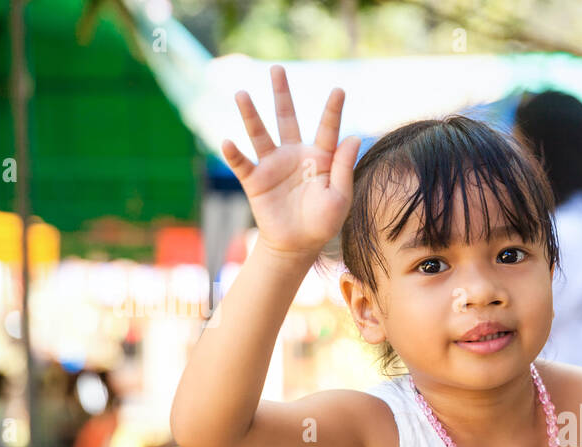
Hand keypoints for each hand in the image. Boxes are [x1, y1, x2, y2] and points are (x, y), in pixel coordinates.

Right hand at [221, 65, 361, 258]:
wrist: (297, 245)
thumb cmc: (322, 222)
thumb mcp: (340, 197)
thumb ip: (344, 167)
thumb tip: (353, 137)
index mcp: (320, 158)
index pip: (327, 129)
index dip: (333, 110)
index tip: (339, 90)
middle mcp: (295, 155)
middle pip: (287, 118)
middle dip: (282, 94)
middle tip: (277, 68)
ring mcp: (273, 165)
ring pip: (260, 134)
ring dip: (250, 115)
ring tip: (241, 94)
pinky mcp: (255, 180)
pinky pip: (242, 164)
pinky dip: (234, 154)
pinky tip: (228, 142)